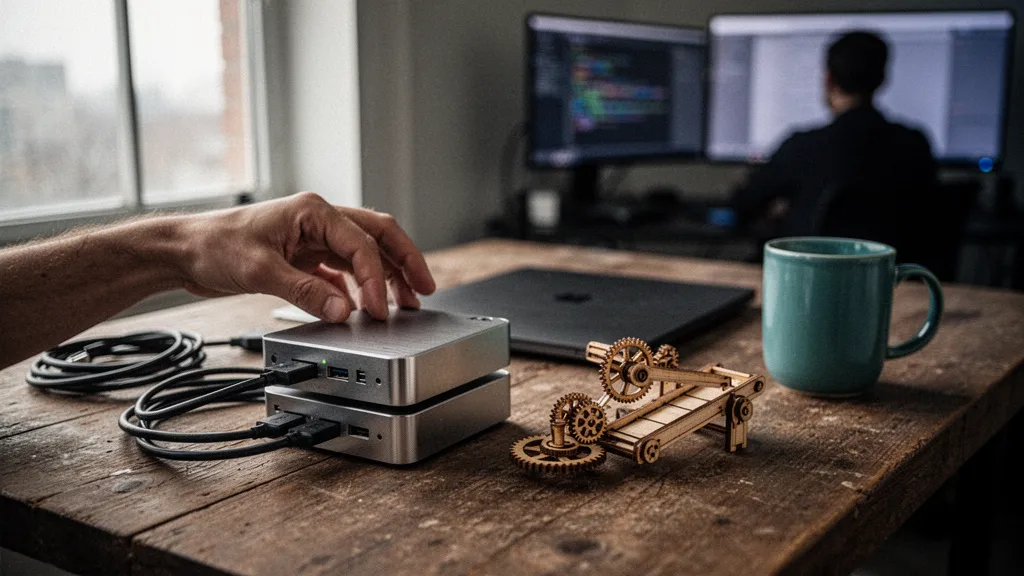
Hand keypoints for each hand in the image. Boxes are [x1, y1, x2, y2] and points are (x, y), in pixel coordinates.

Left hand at [178, 192, 435, 321]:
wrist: (183, 252)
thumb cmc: (214, 246)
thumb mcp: (260, 271)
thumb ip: (306, 292)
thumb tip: (343, 311)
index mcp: (313, 211)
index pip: (361, 244)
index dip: (377, 279)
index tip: (381, 310)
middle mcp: (318, 219)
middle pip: (378, 236)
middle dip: (405, 262)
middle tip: (425, 289)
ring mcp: (313, 237)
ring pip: (365, 252)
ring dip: (386, 275)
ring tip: (404, 301)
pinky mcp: (305, 255)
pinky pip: (343, 268)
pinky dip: (358, 286)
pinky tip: (363, 305)